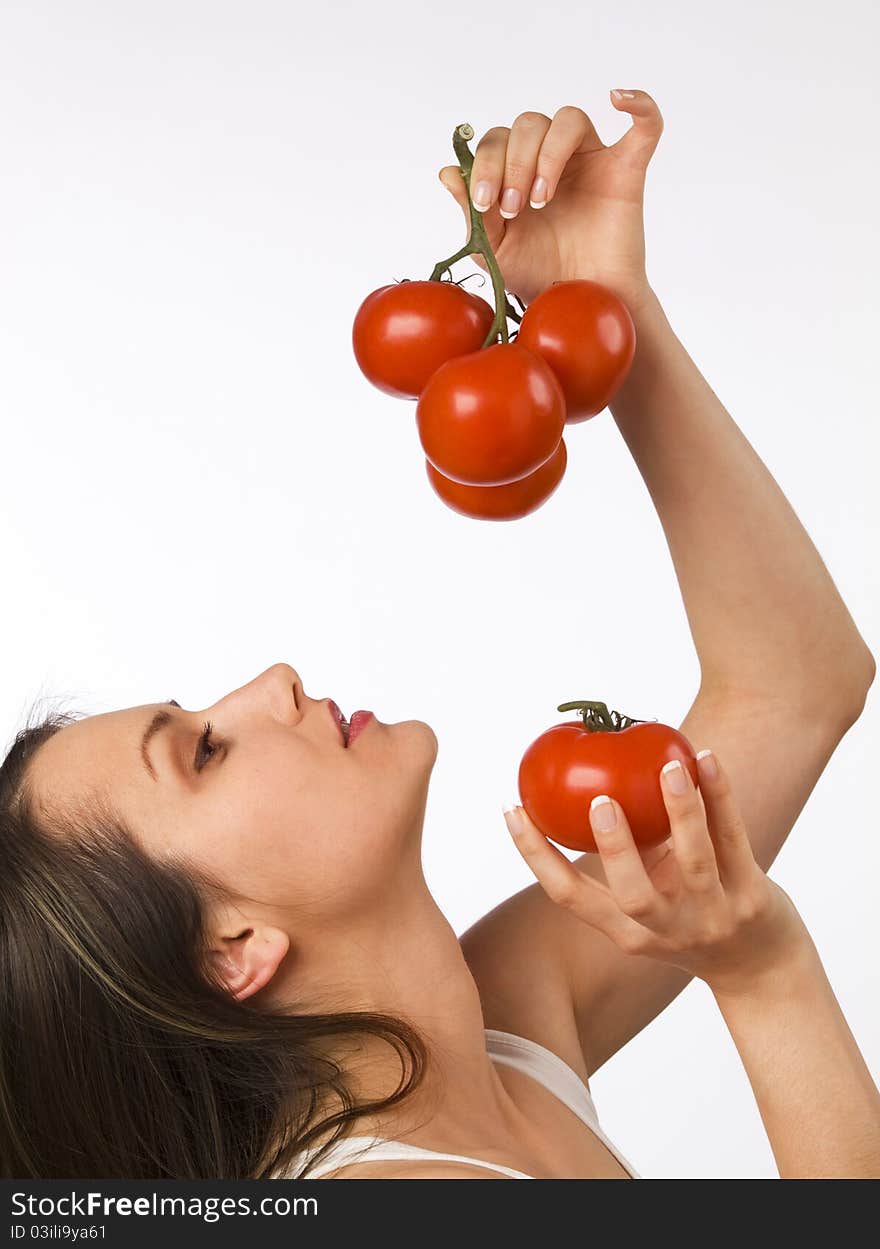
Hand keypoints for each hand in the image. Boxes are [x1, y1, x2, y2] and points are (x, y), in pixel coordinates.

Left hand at [438, 93, 663, 308]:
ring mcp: (591, 161)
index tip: (484, 205)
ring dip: (548, 154)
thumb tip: (448, 171)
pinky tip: (618, 99)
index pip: (497, 140)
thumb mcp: (493, 249)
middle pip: (529, 123)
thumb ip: (471, 211)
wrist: (579, 304)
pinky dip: (639, 104)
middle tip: (514, 208)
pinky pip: (645, 126)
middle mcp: (554, 159)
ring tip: (541, 198)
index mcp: (519, 170)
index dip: (486, 165)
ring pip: (569, 119)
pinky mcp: (626, 172)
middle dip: (513, 163)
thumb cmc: (538, 276)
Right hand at [504, 748, 812, 997]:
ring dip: (682, 812)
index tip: (512, 808)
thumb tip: (583, 781)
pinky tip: (707, 760)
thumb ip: (625, 854)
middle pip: (633, 895)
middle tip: (598, 802)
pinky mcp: (754, 900)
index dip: (535, 855)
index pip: (569, 896)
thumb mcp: (651, 900)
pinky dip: (721, 797)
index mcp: (626, 931)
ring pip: (696, 864)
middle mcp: (667, 931)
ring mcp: (713, 918)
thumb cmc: (691, 915)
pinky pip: (735, 840)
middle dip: (614, 848)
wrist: (762, 969)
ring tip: (668, 767)